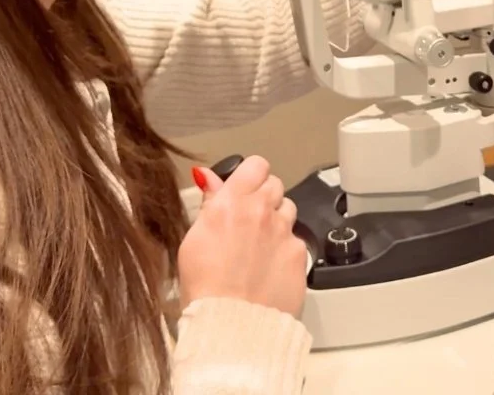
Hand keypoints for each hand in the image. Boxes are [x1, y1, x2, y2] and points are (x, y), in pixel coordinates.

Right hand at [178, 156, 307, 317]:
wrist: (231, 328)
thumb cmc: (206, 290)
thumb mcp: (193, 239)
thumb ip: (209, 203)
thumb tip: (209, 178)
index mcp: (232, 202)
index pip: (256, 165)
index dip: (251, 176)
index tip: (245, 188)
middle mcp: (262, 210)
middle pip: (274, 184)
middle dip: (264, 198)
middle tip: (249, 221)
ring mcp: (284, 232)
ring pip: (288, 209)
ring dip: (277, 221)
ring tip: (260, 247)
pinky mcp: (300, 254)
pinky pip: (297, 241)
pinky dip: (286, 250)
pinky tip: (270, 268)